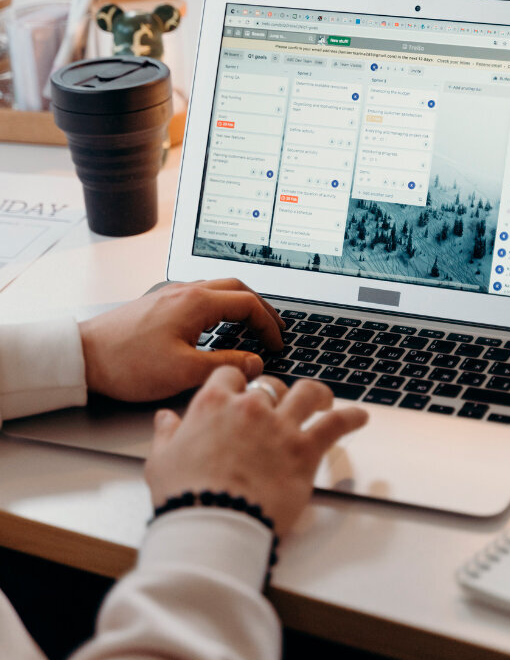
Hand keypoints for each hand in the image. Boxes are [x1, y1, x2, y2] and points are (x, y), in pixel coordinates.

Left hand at [79, 279, 283, 402]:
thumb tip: (255, 363)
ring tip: (251, 326)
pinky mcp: (159, 304)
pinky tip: (217, 327)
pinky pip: (200, 296)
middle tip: (274, 328)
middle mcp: (185, 291)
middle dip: (260, 307)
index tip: (277, 343)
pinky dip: (220, 307)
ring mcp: (170, 295)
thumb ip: (225, 365)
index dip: (269, 324)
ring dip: (240, 304)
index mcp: (196, 302)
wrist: (82, 356)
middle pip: (236, 287)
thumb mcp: (183, 371)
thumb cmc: (126, 363)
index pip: (248, 303)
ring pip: (218, 289)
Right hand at [145, 366, 368, 537]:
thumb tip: (165, 419)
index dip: (236, 383)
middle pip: (270, 385)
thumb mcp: (161, 461)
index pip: (230, 376)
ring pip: (308, 393)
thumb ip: (167, 434)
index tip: (240, 391)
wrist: (214, 522)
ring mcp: (281, 425)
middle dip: (276, 392)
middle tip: (280, 403)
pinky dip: (351, 417)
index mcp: (214, 404)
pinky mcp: (305, 449)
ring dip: (317, 394)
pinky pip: (336, 424)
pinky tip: (360, 417)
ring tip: (323, 399)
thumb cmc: (185, 495)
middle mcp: (250, 407)